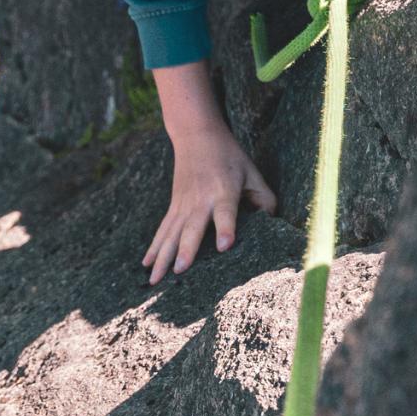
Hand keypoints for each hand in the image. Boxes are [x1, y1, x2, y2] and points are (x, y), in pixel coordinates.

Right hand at [143, 124, 276, 282]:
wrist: (196, 135)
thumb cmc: (229, 156)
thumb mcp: (252, 172)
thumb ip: (264, 198)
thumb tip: (270, 224)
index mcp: (224, 190)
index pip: (226, 212)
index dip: (225, 228)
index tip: (224, 246)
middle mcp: (201, 199)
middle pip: (193, 227)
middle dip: (186, 249)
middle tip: (180, 270)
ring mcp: (184, 203)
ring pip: (171, 233)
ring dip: (163, 256)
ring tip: (154, 280)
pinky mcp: (174, 206)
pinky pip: (163, 230)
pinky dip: (154, 247)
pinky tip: (146, 265)